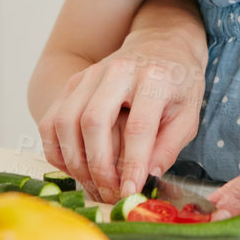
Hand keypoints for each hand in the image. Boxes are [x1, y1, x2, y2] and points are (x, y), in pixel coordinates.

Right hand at [36, 37, 204, 203]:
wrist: (161, 47)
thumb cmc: (176, 86)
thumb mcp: (188, 115)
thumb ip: (169, 146)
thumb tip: (146, 176)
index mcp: (153, 78)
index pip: (138, 126)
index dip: (132, 164)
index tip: (130, 192)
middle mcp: (117, 71)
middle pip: (93, 121)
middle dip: (98, 165)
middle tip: (110, 193)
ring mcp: (90, 75)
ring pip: (65, 120)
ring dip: (74, 160)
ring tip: (93, 184)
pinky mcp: (72, 83)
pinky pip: (50, 121)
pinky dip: (57, 150)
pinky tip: (75, 167)